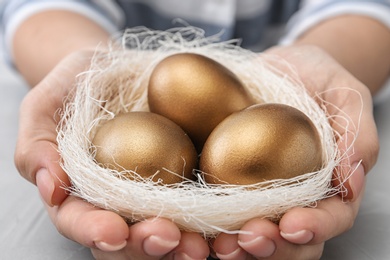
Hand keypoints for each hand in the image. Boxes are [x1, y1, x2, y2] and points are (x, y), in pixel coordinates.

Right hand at [14, 50, 208, 258]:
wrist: (113, 73)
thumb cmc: (73, 88)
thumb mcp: (44, 106)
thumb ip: (36, 146)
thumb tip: (52, 188)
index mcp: (78, 195)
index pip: (79, 221)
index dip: (94, 231)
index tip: (113, 231)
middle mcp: (115, 203)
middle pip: (126, 239)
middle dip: (145, 246)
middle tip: (167, 238)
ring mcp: (150, 196)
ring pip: (163, 234)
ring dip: (180, 245)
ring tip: (198, 245)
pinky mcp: (182, 183)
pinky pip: (197, 208)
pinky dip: (209, 222)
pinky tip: (225, 226)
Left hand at [211, 45, 378, 258]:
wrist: (282, 68)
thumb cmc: (320, 79)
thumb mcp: (346, 95)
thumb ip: (357, 135)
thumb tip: (351, 182)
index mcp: (329, 185)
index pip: (331, 217)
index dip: (316, 227)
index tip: (293, 225)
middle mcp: (296, 197)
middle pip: (291, 240)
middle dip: (273, 247)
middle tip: (250, 239)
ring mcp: (262, 193)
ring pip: (256, 235)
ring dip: (240, 248)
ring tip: (221, 246)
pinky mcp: (230, 182)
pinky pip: (221, 210)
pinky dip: (210, 225)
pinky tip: (196, 227)